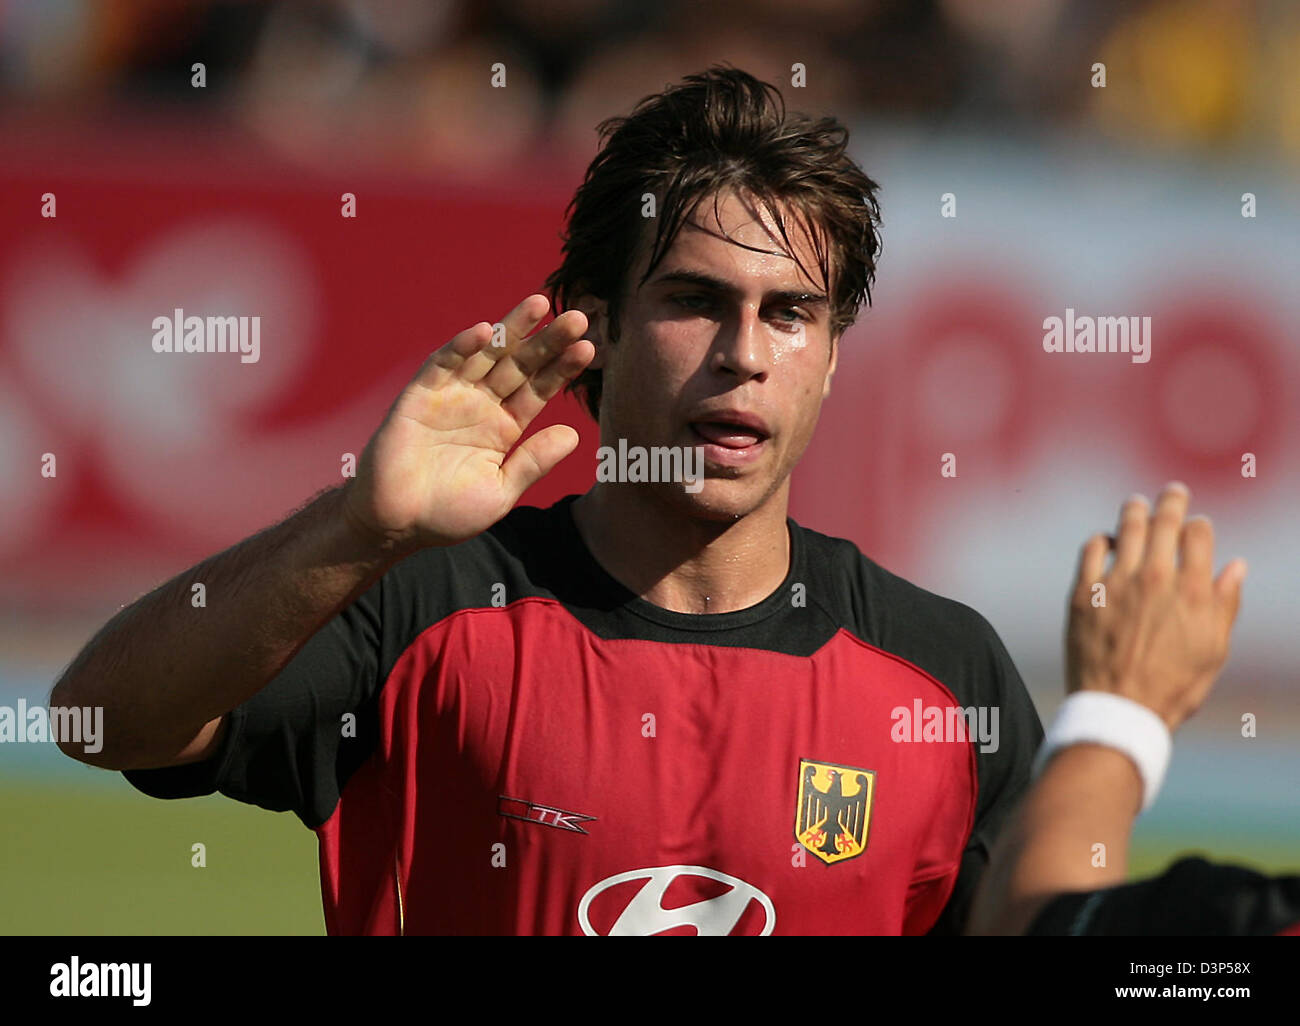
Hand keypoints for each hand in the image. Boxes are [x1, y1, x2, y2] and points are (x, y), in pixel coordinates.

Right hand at [341, 294, 593, 551]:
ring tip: (540, 304)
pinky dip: (462, 346)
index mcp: (504, 427)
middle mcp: (482, 405)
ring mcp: (451, 396)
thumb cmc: (447, 514)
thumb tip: (574, 434)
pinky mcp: (420, 395)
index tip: (589, 348)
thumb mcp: (500, 491)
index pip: (539, 389)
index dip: (562, 369)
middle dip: (546, 340)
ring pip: (487, 355)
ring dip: (511, 329)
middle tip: (577, 317)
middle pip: (520, 364)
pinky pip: (442, 364)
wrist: (395, 524)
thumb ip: (533, 462)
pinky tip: (485, 331)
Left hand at [1066, 482, 1246, 730]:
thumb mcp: (1213, 650)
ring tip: (1136, 505)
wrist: (1118, 709)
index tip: (1197, 525)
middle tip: (1172, 492)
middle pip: (1163, 521)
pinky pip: (1091, 550)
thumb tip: (1236, 566)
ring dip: (1134, 511)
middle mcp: (1154, 578)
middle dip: (1171, 501)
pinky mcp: (1084, 592)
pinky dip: (1100, 540)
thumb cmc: (1172, 687)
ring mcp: (1115, 582)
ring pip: (1126, 527)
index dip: (1199, 525)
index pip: (1198, 534)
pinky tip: (1105, 541)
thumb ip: (1225, 604)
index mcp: (1192, 591)